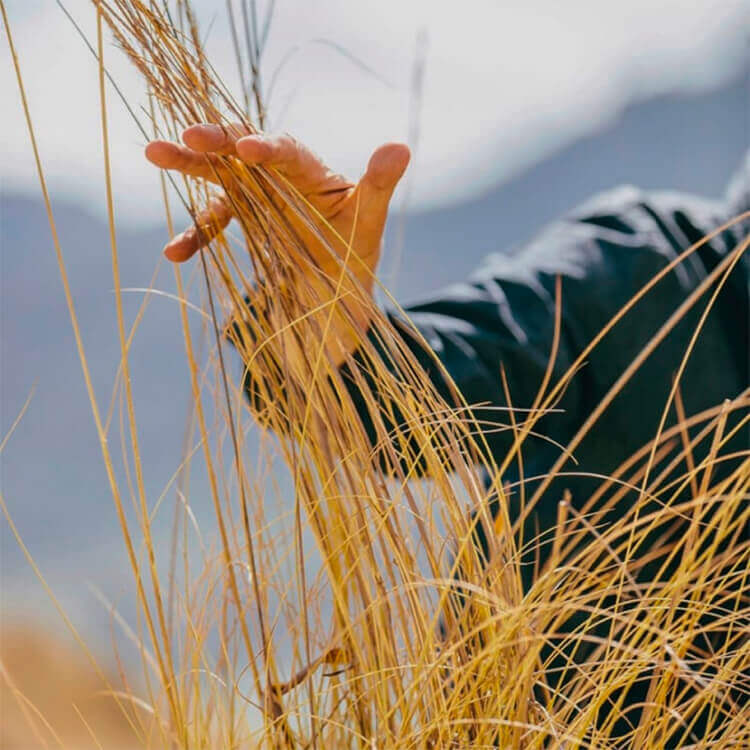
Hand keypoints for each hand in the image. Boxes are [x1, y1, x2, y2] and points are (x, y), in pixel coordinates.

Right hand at [144, 125, 409, 298]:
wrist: (337, 302)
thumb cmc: (357, 258)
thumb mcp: (369, 225)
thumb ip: (380, 187)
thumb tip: (400, 146)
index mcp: (316, 174)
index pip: (289, 152)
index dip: (267, 148)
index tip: (245, 150)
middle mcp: (284, 179)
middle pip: (244, 152)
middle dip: (216, 141)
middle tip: (185, 136)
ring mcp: (262, 199)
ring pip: (221, 175)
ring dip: (189, 165)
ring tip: (153, 153)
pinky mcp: (246, 223)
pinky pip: (214, 223)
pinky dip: (195, 235)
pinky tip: (174, 254)